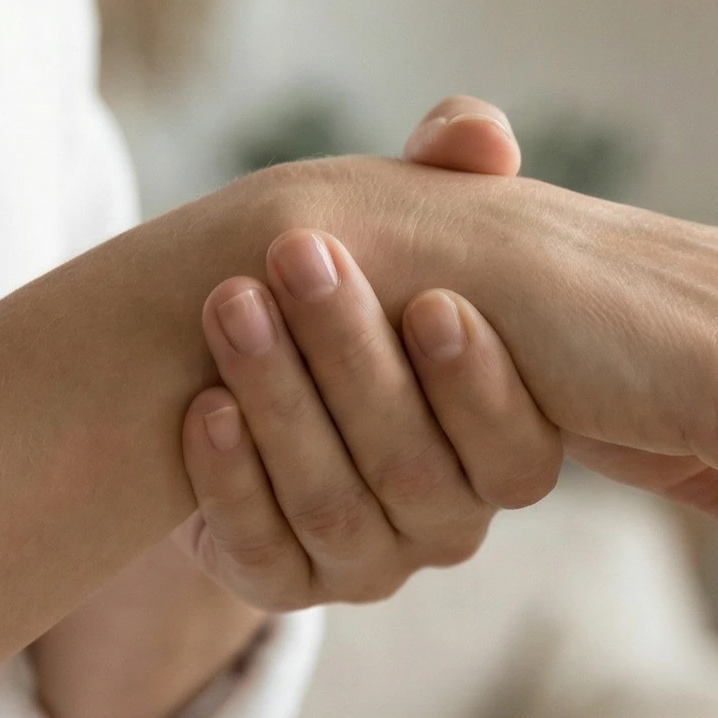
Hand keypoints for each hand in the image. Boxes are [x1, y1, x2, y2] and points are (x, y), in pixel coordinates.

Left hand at [169, 110, 564, 609]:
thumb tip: (475, 135)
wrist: (252, 357)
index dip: (476, 383)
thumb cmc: (371, 279)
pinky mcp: (284, 581)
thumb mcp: (419, 220)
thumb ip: (456, 171)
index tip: (429, 297)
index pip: (515, 447)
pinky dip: (231, 482)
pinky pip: (264, 556)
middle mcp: (449, 518)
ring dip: (279, 402)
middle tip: (296, 255)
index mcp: (507, 448)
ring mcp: (368, 560)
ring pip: (334, 508)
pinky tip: (202, 406)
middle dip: (350, 359)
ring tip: (229, 305)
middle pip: (413, 469)